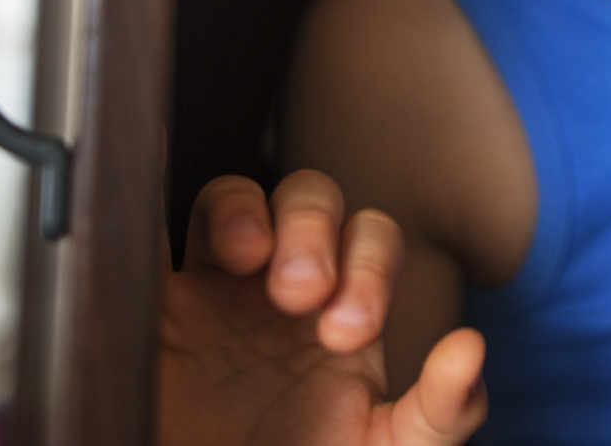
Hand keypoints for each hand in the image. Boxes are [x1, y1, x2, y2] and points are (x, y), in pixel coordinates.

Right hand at [157, 171, 487, 445]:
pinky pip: (140, 234)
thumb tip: (471, 348)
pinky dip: (143, 199)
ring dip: (246, 212)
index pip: (371, 241)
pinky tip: (155, 203)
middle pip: (310, 200)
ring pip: (233, 199)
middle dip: (314, 228)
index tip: (346, 332)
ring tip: (246, 259)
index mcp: (340, 316)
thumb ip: (440, 411)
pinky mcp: (145, 311)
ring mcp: (212, 296)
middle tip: (300, 294)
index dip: (368, 265)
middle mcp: (279, 292)